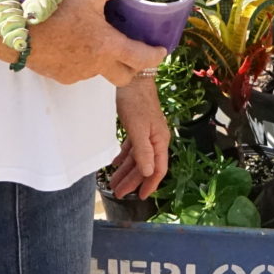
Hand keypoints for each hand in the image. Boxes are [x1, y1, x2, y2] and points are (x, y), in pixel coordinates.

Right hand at [23, 0, 166, 86]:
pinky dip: (84, 61)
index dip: (155, 56)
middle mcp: (97, 66)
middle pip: (125, 76)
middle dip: (134, 67)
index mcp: (109, 46)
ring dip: (105, 61)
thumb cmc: (56, 13)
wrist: (20, 34)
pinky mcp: (63, 77)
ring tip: (96, 40)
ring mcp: (79, 74)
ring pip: (101, 72)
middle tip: (134, 51)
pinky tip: (74, 45)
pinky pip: (80, 72)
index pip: (142, 58)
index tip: (161, 50)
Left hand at [108, 76, 170, 199]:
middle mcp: (156, 138)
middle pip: (145, 165)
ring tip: (113, 182)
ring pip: (138, 157)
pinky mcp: (138, 125)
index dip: (150, 184)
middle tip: (118, 192)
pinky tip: (115, 163)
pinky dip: (125, 156)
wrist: (133, 76)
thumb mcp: (138, 128)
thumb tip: (148, 173)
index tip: (139, 197)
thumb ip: (143, 151)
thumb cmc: (136, 101)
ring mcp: (147, 132)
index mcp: (160, 140)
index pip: (158, 168)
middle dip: (132, 180)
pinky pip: (133, 147)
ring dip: (127, 170)